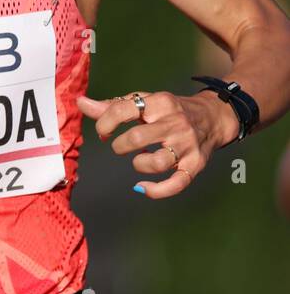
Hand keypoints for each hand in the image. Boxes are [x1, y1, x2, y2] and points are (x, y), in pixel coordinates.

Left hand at [77, 90, 234, 198]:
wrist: (213, 117)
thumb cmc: (169, 110)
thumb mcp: (144, 102)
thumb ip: (112, 106)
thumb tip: (81, 103)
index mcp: (159, 103)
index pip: (123, 109)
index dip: (105, 122)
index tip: (103, 131)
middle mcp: (175, 123)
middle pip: (137, 138)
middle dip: (119, 146)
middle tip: (119, 147)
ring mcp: (186, 145)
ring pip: (156, 162)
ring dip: (138, 164)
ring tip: (137, 160)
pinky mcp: (195, 165)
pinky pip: (177, 183)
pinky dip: (157, 191)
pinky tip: (141, 188)